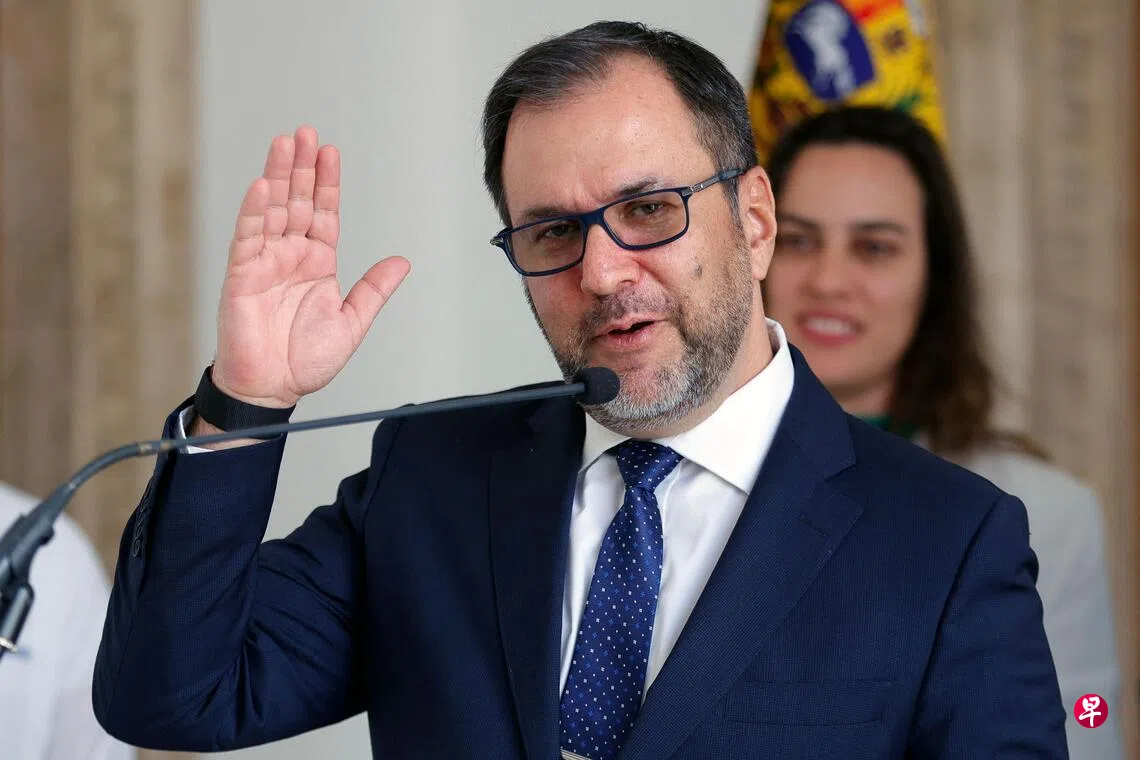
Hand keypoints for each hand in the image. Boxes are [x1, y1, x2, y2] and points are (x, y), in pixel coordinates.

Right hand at [212, 126, 409, 408]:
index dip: (328, 182)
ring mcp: (264, 262)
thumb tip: (402, 263)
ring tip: (284, 143)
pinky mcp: (241, 275)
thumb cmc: (305, 361)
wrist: (273, 388)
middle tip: (305, 131)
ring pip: (273, 209)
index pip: (324, 213)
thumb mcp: (352, 322)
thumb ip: (373, 290)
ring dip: (278, 176)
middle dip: (302, 167)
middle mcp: (290, 255)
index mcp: (317, 263)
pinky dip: (255, 211)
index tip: (330, 151)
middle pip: (297, 201)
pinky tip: (264, 186)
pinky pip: (248, 237)